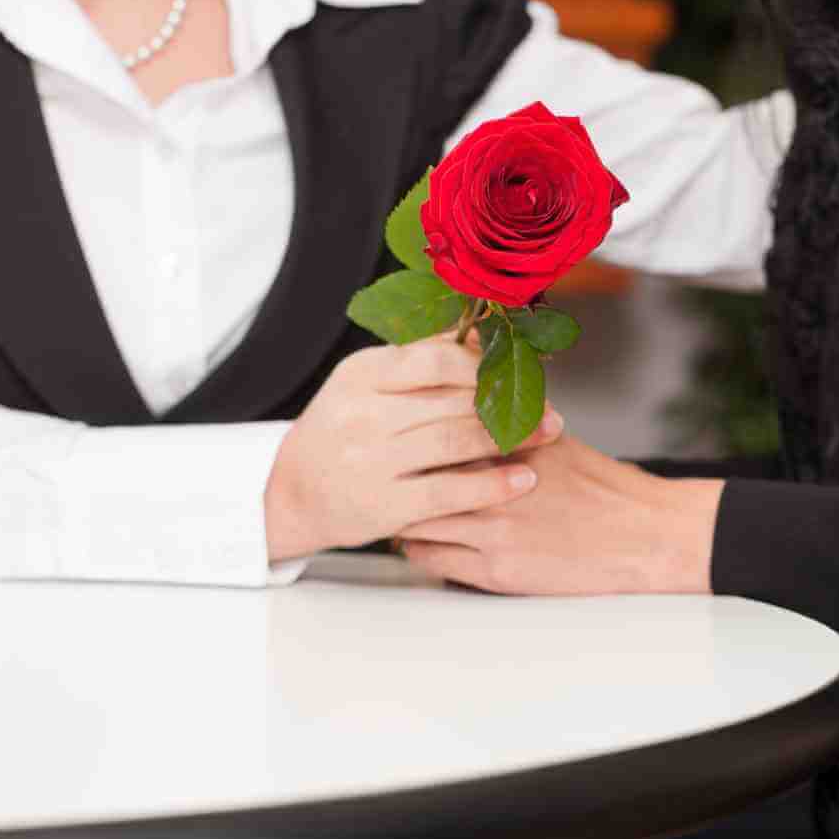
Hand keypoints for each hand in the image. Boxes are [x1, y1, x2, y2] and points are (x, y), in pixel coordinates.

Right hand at [263, 335, 562, 559]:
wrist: (290, 493)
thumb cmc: (342, 432)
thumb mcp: (366, 385)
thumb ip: (419, 360)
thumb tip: (484, 333)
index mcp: (361, 373)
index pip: (436, 357)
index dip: (486, 364)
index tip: (521, 369)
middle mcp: (362, 413)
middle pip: (453, 399)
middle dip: (510, 401)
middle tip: (549, 406)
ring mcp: (371, 460)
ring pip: (457, 441)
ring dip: (512, 437)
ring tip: (546, 434)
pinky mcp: (383, 506)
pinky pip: (451, 491)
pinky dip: (494, 485)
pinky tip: (524, 480)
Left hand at [397, 436, 721, 595]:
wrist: (640, 535)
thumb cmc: (599, 485)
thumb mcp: (553, 434)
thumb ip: (505, 411)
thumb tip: (468, 374)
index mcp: (509, 444)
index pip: (434, 431)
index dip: (406, 432)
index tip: (393, 432)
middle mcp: (496, 485)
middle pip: (416, 475)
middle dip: (395, 474)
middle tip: (384, 472)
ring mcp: (494, 531)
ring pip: (414, 519)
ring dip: (401, 513)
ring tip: (396, 507)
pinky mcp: (496, 571)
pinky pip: (432, 559)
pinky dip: (419, 548)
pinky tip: (422, 539)